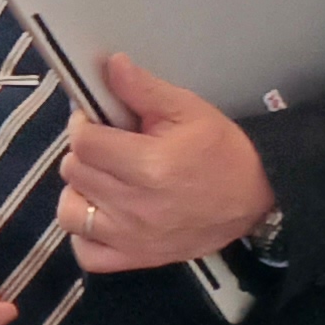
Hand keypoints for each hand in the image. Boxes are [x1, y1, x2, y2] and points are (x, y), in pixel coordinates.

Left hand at [59, 55, 275, 271]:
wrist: (254, 196)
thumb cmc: (221, 150)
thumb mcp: (188, 109)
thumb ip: (143, 88)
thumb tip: (111, 66)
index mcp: (150, 165)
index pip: (84, 142)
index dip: (85, 124)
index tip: (97, 121)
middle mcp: (137, 206)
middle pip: (75, 172)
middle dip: (86, 153)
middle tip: (108, 146)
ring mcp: (133, 238)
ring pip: (70, 212)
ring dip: (79, 192)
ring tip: (102, 179)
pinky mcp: (136, 258)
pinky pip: (87, 253)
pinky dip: (85, 234)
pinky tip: (103, 214)